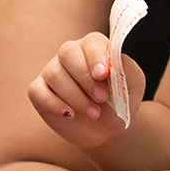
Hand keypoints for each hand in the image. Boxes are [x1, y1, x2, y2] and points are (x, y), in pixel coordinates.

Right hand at [26, 33, 145, 151]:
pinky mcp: (38, 91)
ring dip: (75, 97)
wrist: (107, 128)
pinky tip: (69, 114)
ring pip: (55, 75)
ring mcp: (51, 71)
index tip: (103, 74)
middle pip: (68, 53)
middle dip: (85, 78)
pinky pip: (37, 91)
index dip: (95, 57)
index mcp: (94, 47)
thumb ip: (127, 69)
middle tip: (102, 99)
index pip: (91, 42)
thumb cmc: (120, 101)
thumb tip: (114, 60)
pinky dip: (53, 103)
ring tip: (93, 114)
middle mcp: (70, 55)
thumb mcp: (133, 86)